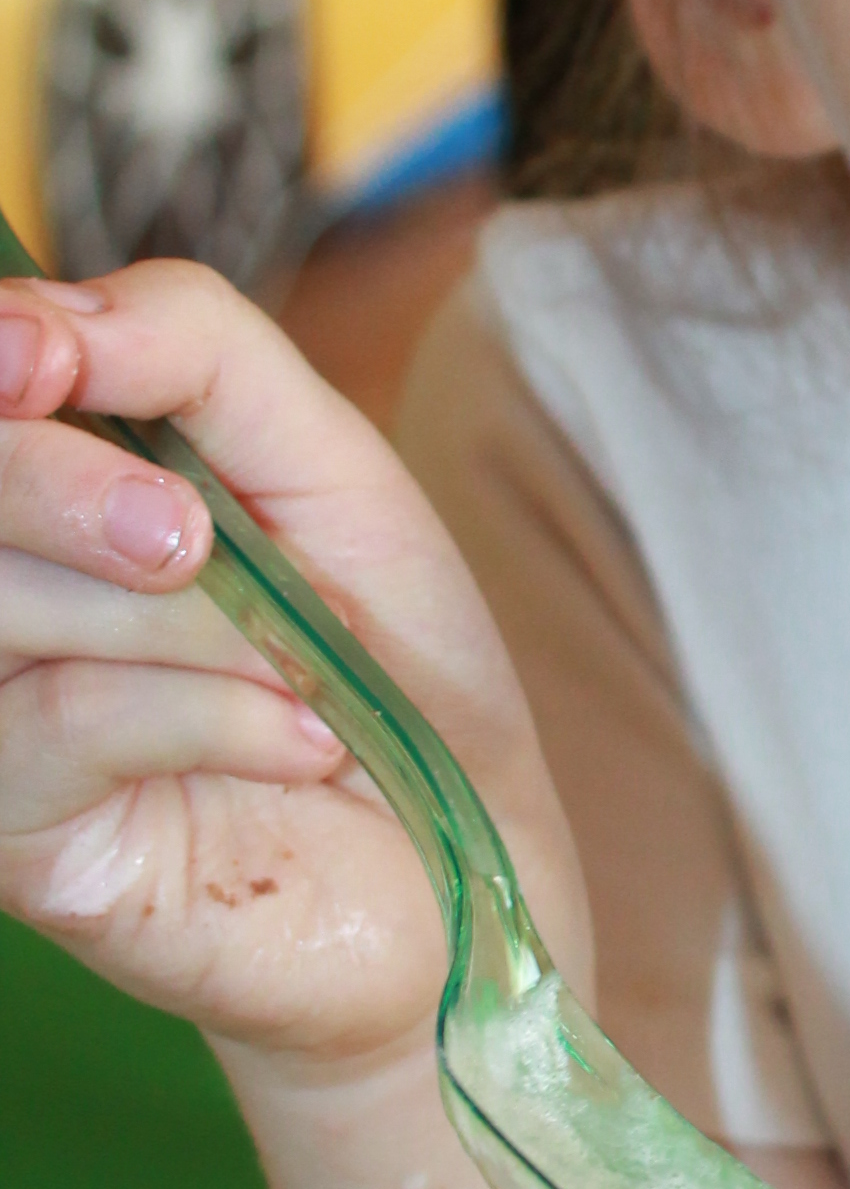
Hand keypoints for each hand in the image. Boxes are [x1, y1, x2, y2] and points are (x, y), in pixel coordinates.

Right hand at [0, 260, 579, 1079]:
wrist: (465, 868)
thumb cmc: (389, 660)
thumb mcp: (329, 469)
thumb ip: (196, 354)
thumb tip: (38, 320)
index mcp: (60, 479)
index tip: (45, 360)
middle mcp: (2, 584)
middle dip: (67, 489)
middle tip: (196, 538)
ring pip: (8, 603)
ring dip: (188, 626)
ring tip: (307, 675)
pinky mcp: (16, 830)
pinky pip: (64, 724)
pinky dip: (206, 715)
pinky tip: (300, 743)